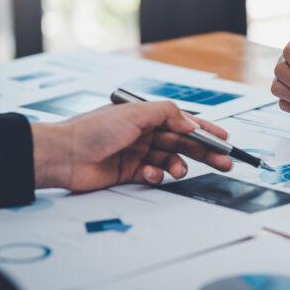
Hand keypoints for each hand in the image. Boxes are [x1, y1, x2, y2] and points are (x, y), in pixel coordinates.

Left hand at [30, 102, 232, 190]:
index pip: (184, 122)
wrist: (64, 156)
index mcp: (147, 115)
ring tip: (178, 171)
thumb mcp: (135, 114)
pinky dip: (156, 175)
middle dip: (204, 152)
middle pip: (183, 143)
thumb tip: (189, 122)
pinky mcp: (130, 172)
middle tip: (222, 162)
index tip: (224, 139)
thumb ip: (167, 114)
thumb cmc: (93, 130)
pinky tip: (150, 174)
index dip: (206, 130)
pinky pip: (154, 174)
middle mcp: (145, 133)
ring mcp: (139, 152)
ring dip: (178, 165)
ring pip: (171, 160)